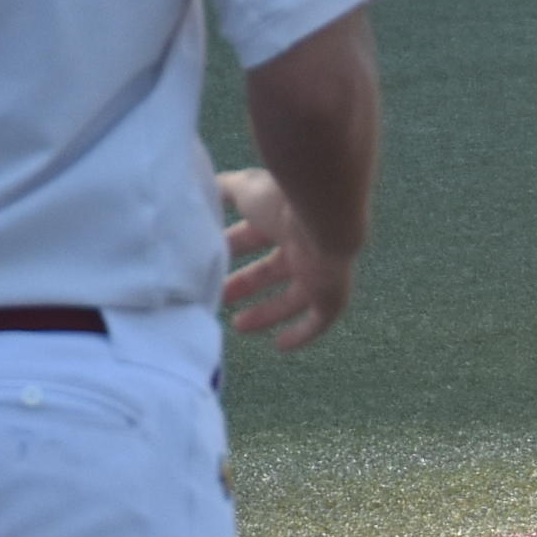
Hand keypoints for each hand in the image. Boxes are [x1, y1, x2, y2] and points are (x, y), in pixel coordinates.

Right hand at [219, 167, 356, 349]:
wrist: (325, 214)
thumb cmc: (281, 200)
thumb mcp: (243, 190)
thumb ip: (224, 190)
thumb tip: (203, 193)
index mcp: (283, 219)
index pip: (255, 237)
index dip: (232, 247)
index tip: (207, 260)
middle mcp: (303, 245)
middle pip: (273, 269)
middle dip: (246, 282)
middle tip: (218, 295)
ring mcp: (320, 271)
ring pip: (294, 297)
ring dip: (267, 312)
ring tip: (237, 327)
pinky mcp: (333, 294)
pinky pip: (319, 321)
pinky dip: (301, 333)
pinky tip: (280, 346)